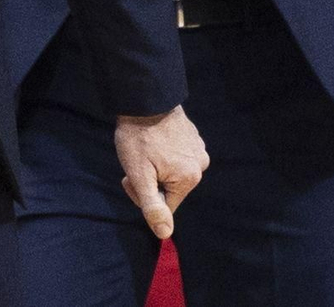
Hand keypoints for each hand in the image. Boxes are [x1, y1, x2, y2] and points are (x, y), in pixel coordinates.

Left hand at [114, 105, 208, 239]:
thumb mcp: (139, 176)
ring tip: (145, 149)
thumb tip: (165, 235)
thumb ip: (152, 206)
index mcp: (190, 177)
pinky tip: (153, 141)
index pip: (164, 205)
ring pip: (172, 173)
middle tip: (137, 162)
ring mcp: (199, 149)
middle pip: (170, 189)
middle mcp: (201, 164)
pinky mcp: (194, 137)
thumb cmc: (138, 138)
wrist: (144, 99)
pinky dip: (163, 154)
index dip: (144, 195)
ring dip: (156, 167)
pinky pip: (176, 157)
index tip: (132, 176)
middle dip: (150, 180)